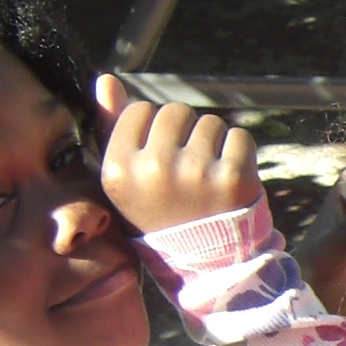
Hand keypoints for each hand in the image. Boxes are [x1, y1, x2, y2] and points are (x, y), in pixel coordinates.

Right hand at [94, 73, 262, 234]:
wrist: (207, 266)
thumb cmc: (161, 215)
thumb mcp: (126, 180)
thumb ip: (111, 128)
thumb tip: (106, 80)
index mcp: (117, 169)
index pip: (140, 110)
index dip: (155, 131)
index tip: (160, 161)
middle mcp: (153, 169)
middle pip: (176, 111)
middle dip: (185, 133)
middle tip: (187, 172)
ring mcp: (195, 173)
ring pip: (210, 122)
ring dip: (213, 144)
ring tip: (207, 180)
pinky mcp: (233, 177)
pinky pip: (239, 136)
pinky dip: (239, 153)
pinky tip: (229, 182)